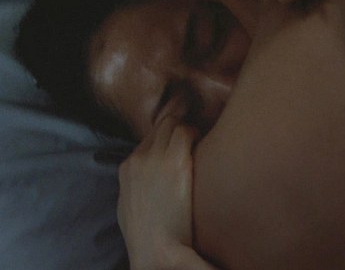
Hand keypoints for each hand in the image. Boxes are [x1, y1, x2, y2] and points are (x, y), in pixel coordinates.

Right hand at [117, 116, 218, 269]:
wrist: (154, 249)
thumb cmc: (148, 233)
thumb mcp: (132, 204)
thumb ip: (141, 182)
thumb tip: (153, 177)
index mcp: (128, 168)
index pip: (149, 136)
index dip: (166, 125)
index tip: (179, 116)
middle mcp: (140, 159)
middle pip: (162, 124)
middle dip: (178, 114)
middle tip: (193, 102)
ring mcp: (157, 159)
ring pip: (175, 124)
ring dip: (190, 125)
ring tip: (206, 122)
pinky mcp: (176, 163)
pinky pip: (188, 132)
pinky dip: (198, 132)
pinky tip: (209, 138)